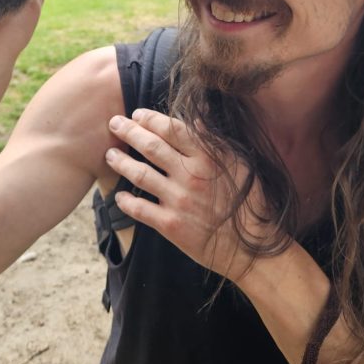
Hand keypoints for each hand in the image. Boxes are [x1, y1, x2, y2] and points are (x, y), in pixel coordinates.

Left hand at [105, 108, 268, 282]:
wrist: (254, 249)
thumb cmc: (251, 203)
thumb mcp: (240, 164)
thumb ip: (214, 140)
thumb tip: (195, 115)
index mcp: (208, 157)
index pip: (171, 129)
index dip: (150, 119)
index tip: (137, 114)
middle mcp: (190, 175)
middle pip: (150, 147)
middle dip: (128, 132)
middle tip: (114, 123)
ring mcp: (178, 201)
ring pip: (140, 174)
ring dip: (121, 162)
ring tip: (110, 154)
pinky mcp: (171, 226)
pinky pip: (140, 209)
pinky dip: (126, 201)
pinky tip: (119, 196)